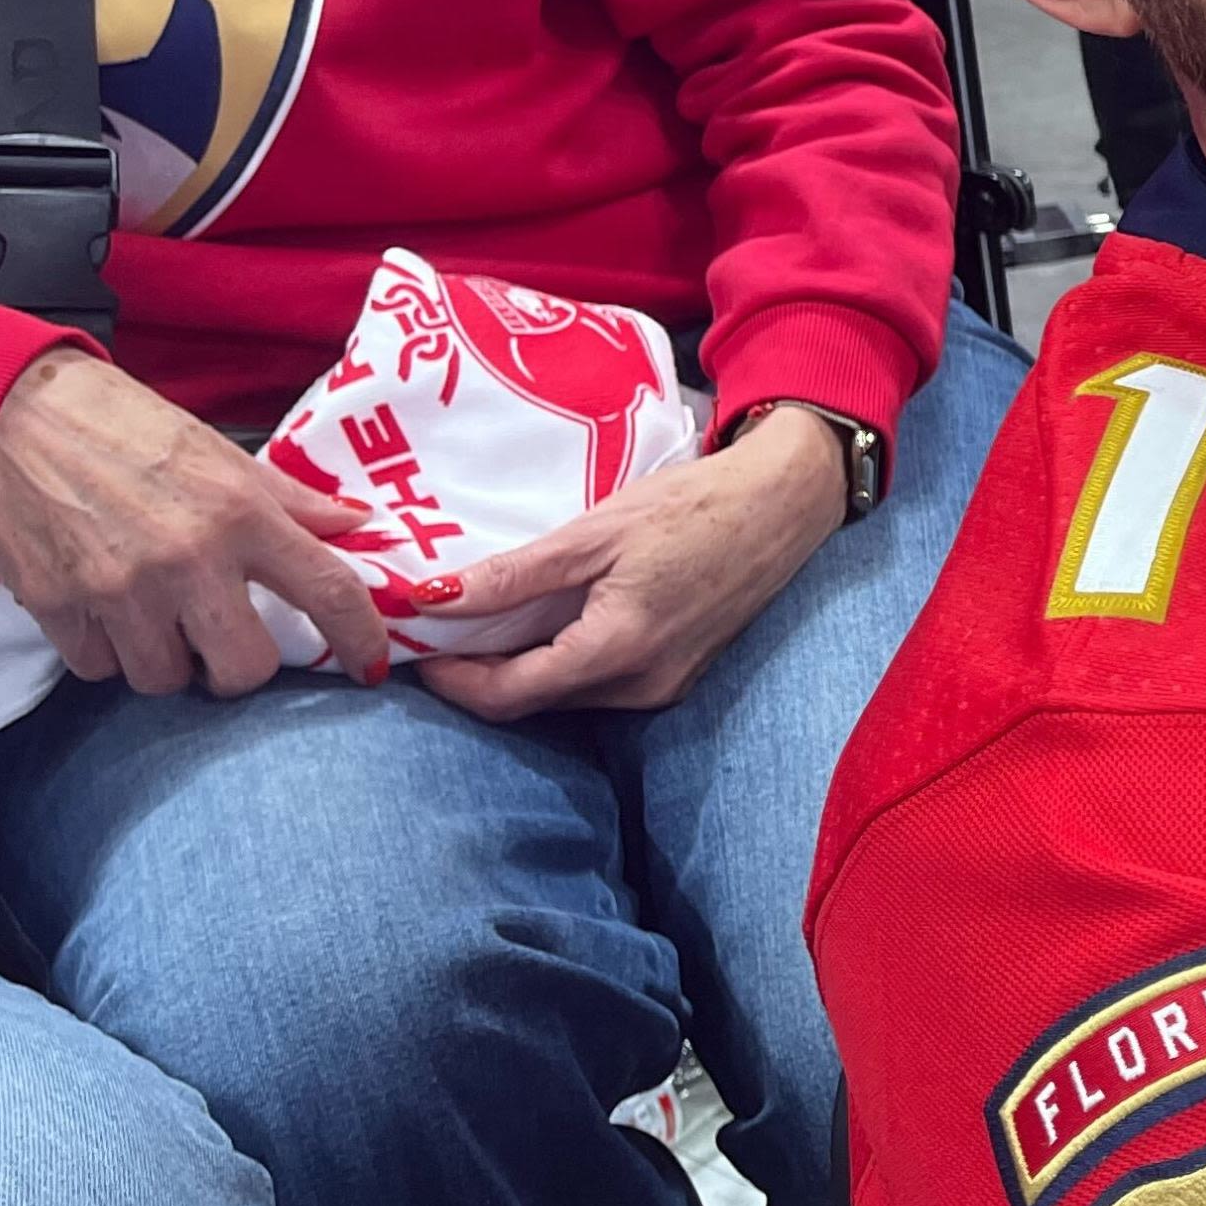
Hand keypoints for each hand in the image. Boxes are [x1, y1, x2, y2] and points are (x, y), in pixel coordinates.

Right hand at [0, 347, 385, 694]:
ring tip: (159, 618)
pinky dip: (109, 652)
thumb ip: (290, 500)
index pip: (328, 590)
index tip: (368, 665)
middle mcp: (187, 559)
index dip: (360, 639)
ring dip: (170, 659)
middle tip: (227, 637)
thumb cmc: (122, 426)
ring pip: (166, 678)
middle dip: (240, 666)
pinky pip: (101, 668)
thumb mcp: (220, 453)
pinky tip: (108, 613)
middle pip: (243, 667)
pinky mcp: (58, 605)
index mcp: (240, 514)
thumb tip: (355, 523)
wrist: (13, 412)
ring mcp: (119, 589)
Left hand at [417, 406, 848, 719]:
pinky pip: (603, 682)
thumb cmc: (695, 506)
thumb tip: (434, 599)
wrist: (786, 502)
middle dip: (483, 673)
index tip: (419, 646)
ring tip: (495, 615)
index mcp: (618, 650)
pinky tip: (555, 617)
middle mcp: (642, 685)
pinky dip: (566, 659)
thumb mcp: (595, 532)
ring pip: (568, 695)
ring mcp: (666, 685)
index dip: (453, 679)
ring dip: (524, 667)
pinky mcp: (680, 674)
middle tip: (447, 625)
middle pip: (536, 702)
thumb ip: (514, 575)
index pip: (509, 697)